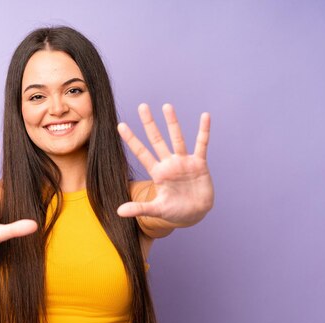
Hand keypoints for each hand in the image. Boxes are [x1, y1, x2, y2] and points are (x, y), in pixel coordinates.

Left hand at [117, 103, 213, 227]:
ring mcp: (184, 162)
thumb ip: (139, 208)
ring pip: (177, 138)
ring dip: (172, 122)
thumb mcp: (156, 210)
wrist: (195, 214)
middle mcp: (169, 163)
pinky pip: (202, 144)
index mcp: (157, 173)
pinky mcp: (199, 164)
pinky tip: (205, 116)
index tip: (120, 125)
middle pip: (157, 140)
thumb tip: (118, 212)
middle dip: (149, 124)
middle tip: (142, 106)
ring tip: (166, 106)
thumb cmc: (174, 212)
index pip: (141, 153)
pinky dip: (204, 131)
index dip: (131, 140)